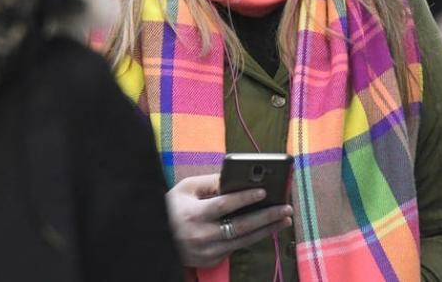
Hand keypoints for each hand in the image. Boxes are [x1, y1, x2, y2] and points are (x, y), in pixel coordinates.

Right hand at [165, 173, 292, 267]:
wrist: (155, 238)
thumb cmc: (171, 209)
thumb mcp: (185, 189)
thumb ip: (210, 183)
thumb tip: (235, 179)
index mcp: (194, 215)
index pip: (224, 206)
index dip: (244, 198)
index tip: (263, 191)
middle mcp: (202, 236)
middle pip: (241, 227)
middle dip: (267, 217)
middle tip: (286, 209)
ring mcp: (207, 252)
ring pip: (244, 241)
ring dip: (267, 230)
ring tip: (284, 220)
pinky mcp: (211, 261)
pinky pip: (235, 247)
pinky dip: (251, 237)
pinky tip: (266, 229)